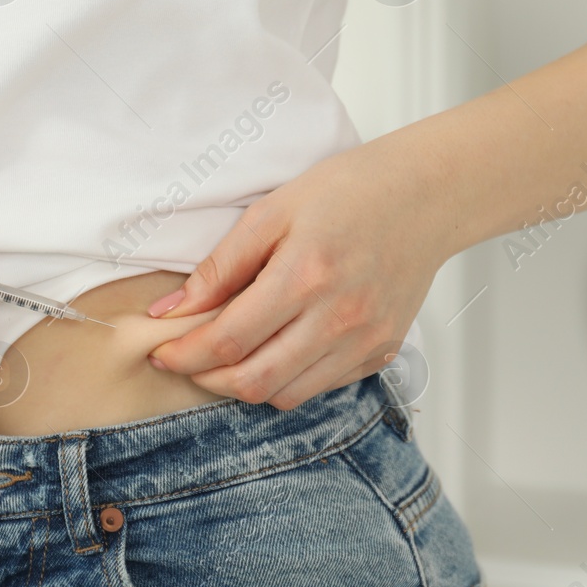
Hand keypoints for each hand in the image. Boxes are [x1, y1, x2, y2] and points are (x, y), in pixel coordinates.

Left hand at [145, 133, 451, 409]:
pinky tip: (275, 351)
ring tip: (226, 358)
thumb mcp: (273, 211)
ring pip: (287, 395)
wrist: (425, 196)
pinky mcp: (382, 351)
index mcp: (305, 276)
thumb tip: (171, 310)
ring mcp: (365, 341)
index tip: (161, 352)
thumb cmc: (350, 191)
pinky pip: (322, 387)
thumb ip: (221, 266)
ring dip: (245, 385)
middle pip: (254, 380)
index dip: (185, 355)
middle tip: (185, 360)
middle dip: (207, 379)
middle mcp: (339, 318)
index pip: (229, 341)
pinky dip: (288, 380)